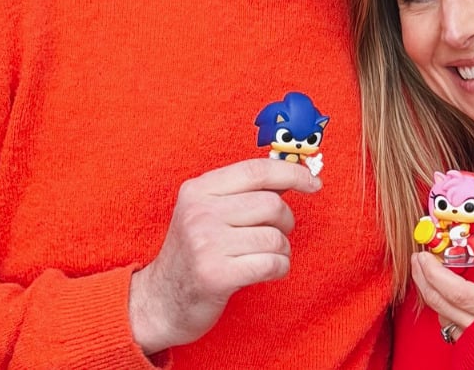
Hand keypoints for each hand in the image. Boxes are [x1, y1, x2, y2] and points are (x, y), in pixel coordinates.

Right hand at [128, 158, 320, 354]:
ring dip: (282, 250)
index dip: (292, 174)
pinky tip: (267, 272)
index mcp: (198, 190)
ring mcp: (206, 243)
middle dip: (286, 222)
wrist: (159, 302)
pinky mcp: (216, 275)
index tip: (314, 184)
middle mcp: (199, 212)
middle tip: (277, 234)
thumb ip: (244, 193)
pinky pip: (271, 264)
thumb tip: (293, 174)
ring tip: (267, 257)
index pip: (256, 170)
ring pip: (275, 237)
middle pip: (271, 204)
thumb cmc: (195, 254)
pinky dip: (280, 268)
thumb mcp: (207, 213)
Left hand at [410, 247, 473, 343]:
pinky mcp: (466, 347)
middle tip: (418, 259)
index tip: (424, 256)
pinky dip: (440, 308)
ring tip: (425, 274)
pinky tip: (440, 297)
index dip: (434, 272)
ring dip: (428, 291)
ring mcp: (469, 339)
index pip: (455, 290)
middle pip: (440, 301)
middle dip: (422, 277)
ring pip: (440, 313)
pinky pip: (447, 326)